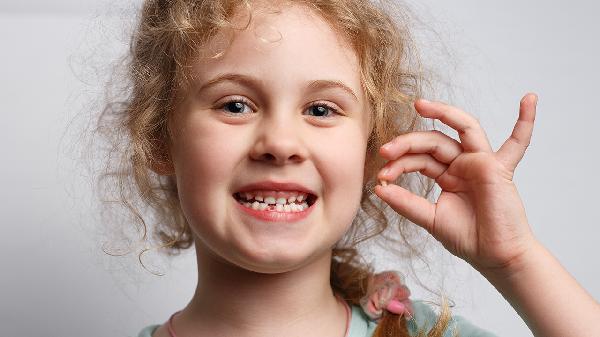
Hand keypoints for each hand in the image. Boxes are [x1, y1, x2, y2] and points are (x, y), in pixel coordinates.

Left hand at [374, 94, 538, 274]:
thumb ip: (406, 203)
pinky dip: (525, 121)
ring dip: (443, 112)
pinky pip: (517, 142)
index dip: (398, 164)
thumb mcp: (430, 218)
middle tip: (385, 151)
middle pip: (433, 142)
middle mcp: (463, 164)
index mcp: (447, 175)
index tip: (381, 176)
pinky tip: (529, 99)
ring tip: (420, 104)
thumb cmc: (468, 238)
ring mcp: (481, 162)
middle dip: (407, 143)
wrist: (494, 257)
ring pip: (462, 128)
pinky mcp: (499, 168)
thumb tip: (379, 188)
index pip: (418, 159)